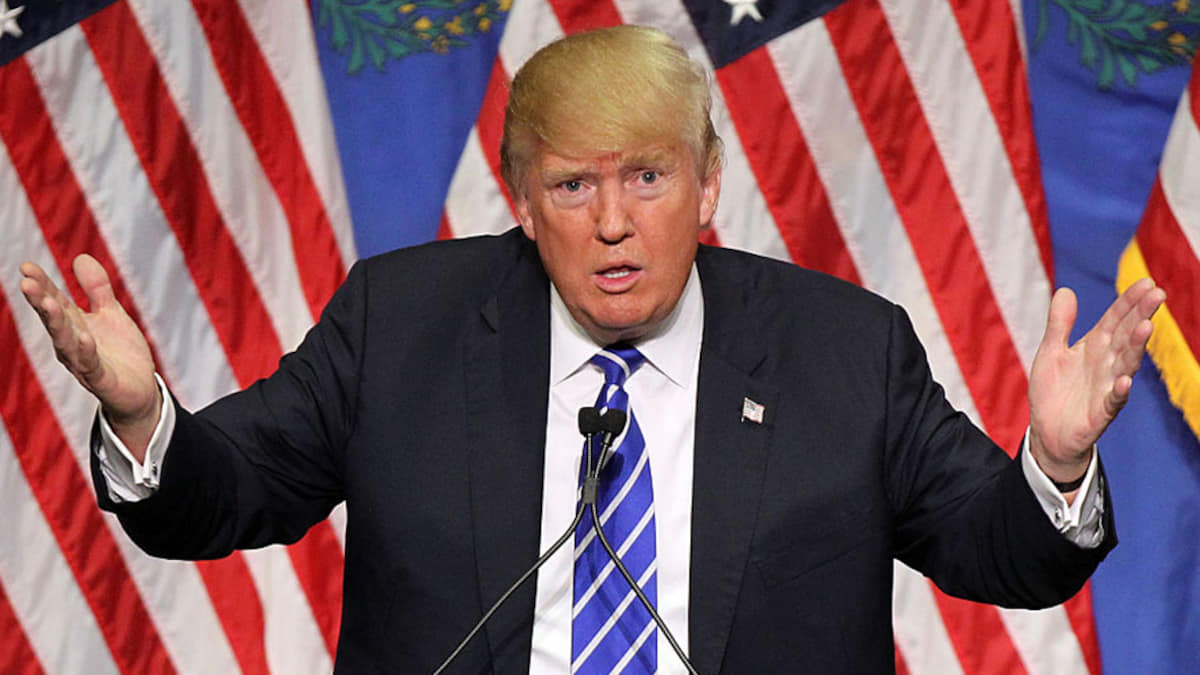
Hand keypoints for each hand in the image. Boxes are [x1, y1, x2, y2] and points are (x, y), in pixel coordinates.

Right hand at [19, 255, 159, 460]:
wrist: (140, 390)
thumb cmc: (120, 352)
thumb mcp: (111, 314)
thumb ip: (97, 289)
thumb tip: (80, 257)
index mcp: (74, 325)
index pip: (54, 301)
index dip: (42, 285)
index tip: (26, 265)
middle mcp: (72, 344)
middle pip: (54, 320)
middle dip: (41, 301)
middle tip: (26, 282)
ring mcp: (84, 362)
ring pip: (66, 341)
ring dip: (57, 323)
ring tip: (50, 303)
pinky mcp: (102, 379)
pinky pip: (91, 365)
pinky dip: (86, 352)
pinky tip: (84, 338)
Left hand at [1028, 279, 1164, 486]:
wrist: (1047, 432)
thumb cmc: (1053, 390)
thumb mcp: (1051, 352)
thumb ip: (1059, 324)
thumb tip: (1065, 290)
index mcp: (1095, 347)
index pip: (1116, 319)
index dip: (1129, 302)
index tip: (1147, 282)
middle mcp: (1106, 364)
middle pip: (1126, 336)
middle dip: (1141, 315)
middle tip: (1158, 294)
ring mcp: (1107, 387)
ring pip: (1126, 364)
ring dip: (1136, 347)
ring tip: (1146, 327)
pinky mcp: (1101, 412)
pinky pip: (1113, 400)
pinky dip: (1119, 390)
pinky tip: (1125, 380)